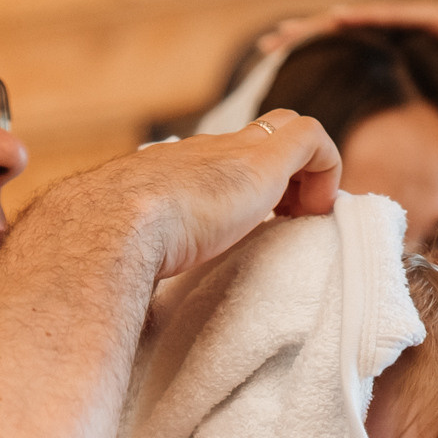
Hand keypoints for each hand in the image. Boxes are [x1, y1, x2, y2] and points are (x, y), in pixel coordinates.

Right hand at [72, 108, 341, 281]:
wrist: (112, 225)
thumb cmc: (111, 250)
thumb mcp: (128, 250)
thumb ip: (138, 260)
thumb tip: (130, 308)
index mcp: (171, 171)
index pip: (216, 159)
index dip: (242, 185)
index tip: (248, 226)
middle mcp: (204, 150)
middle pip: (257, 136)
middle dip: (280, 175)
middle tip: (283, 220)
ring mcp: (233, 150)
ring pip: (288, 129)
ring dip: (305, 174)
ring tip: (299, 220)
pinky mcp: (263, 160)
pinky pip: (314, 139)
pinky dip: (326, 170)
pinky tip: (313, 213)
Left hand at [255, 0, 437, 140]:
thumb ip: (415, 127)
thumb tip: (389, 163)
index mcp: (401, 58)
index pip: (347, 55)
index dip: (312, 58)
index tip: (276, 68)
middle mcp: (406, 35)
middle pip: (343, 34)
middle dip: (303, 37)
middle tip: (264, 45)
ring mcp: (422, 24)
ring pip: (362, 21)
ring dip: (323, 24)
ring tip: (289, 31)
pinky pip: (396, 18)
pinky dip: (366, 18)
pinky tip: (337, 19)